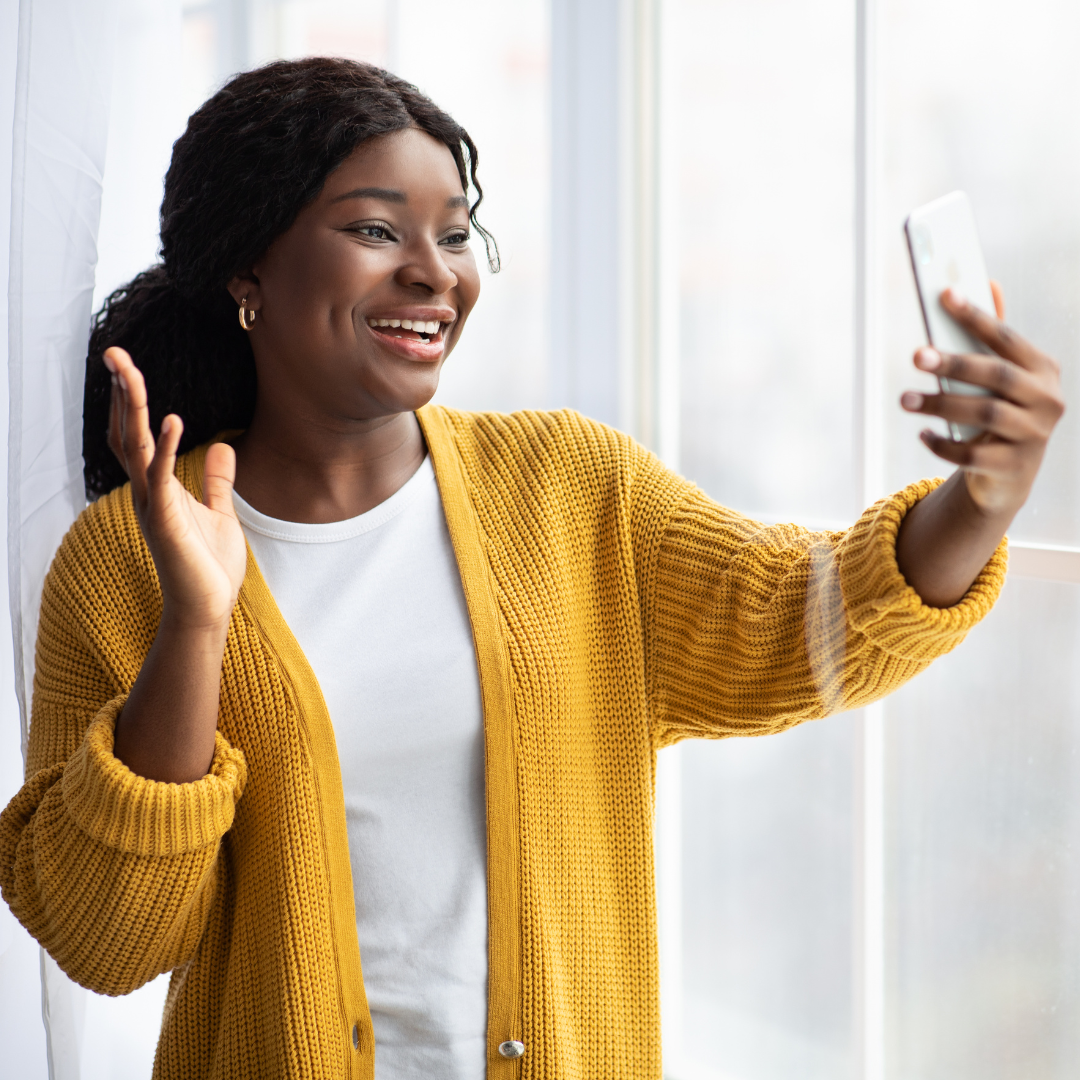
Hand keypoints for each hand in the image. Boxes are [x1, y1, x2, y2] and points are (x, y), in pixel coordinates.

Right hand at [104, 347, 246, 633]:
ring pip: (134, 448)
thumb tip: (224, 447)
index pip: (135, 435)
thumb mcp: (220, 512)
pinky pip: (162, 478)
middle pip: (125, 432)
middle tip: (113, 352)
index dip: (129, 401)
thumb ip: (217, 480)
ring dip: (132, 408)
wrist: (209, 608)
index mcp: (156, 488)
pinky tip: (173, 419)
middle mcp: (146, 492)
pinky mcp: (166, 522)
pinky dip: (166, 448)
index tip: (125, 366)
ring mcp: (152, 506)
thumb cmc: (210, 566)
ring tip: (128, 370)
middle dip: (120, 392)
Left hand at [900, 284, 1064, 516]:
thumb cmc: (1001, 414)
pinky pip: (973, 455)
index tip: (945, 295)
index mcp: (1043, 369)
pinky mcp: (1014, 467)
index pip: (1006, 338)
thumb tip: (989, 283)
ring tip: (905, 399)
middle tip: (917, 355)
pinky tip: (923, 434)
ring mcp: (1034, 435)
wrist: (1009, 476)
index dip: (975, 317)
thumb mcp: (1002, 378)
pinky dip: (943, 445)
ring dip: (941, 404)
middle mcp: (1046, 400)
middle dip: (954, 364)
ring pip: (985, 414)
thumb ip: (993, 337)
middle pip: (997, 375)